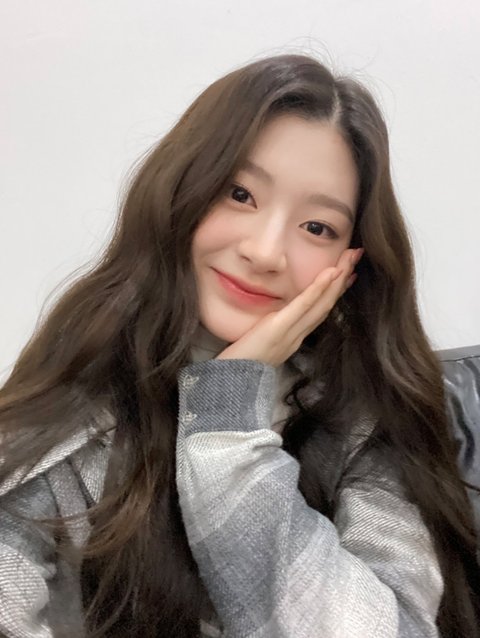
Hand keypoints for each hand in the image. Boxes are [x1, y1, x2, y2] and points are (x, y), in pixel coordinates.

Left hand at [215, 247, 363, 366]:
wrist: (231, 384)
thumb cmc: (240, 366)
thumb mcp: (260, 347)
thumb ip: (270, 333)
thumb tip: (273, 319)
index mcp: (293, 340)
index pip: (319, 312)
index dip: (335, 292)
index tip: (348, 275)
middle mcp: (297, 337)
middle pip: (326, 305)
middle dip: (342, 280)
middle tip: (356, 256)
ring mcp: (290, 334)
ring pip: (321, 305)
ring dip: (337, 280)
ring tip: (349, 258)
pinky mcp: (279, 329)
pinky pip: (302, 307)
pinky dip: (317, 289)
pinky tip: (330, 273)